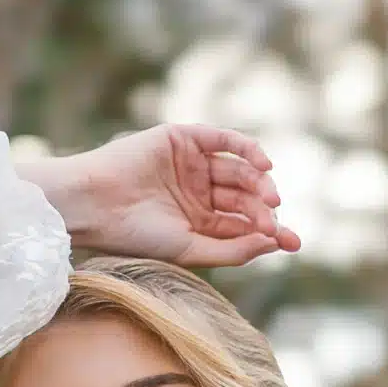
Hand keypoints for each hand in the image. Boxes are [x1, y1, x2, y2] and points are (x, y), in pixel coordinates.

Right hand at [20, 124, 301, 268]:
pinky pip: (223, 140)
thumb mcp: (190, 248)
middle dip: (266, 209)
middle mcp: (199, 191)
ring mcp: (192, 164)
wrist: (96, 204)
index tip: (291, 243)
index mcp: (199, 221)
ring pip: (238, 171)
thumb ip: (232, 248)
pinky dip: (246, 148)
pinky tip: (262, 166)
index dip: (271, 232)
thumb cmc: (135, 235)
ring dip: (258, 182)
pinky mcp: (183, 138)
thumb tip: (274, 243)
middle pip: (245, 198)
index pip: (244, 225)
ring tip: (270, 198)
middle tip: (276, 221)